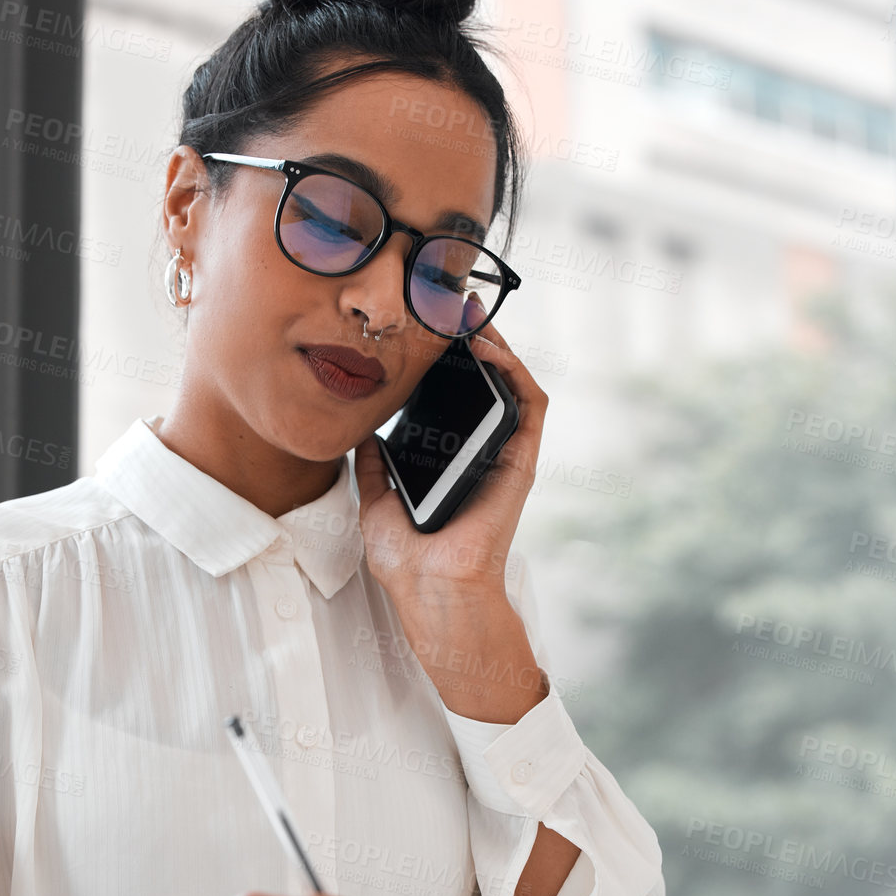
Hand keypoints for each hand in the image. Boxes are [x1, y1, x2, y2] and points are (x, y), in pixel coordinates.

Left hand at [354, 323, 546, 600]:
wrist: (431, 591)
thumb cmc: (409, 561)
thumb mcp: (376, 502)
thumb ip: (375, 467)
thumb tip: (365, 436)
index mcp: (453, 459)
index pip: (457, 398)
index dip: (447, 360)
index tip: (426, 327)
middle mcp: (483, 452)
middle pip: (488, 382)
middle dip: (474, 339)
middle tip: (452, 304)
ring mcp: (505, 454)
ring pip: (514, 384)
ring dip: (499, 344)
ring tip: (472, 316)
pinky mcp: (521, 462)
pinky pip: (530, 406)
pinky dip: (516, 372)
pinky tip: (489, 350)